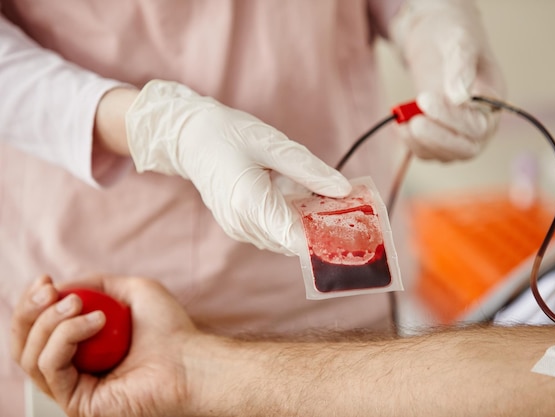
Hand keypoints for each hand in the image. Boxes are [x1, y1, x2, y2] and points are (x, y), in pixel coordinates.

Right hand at [10, 275, 200, 416]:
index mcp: (82, 349)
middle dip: (30, 311)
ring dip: (51, 321)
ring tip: (81, 306)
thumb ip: (96, 284)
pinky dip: (65, 338)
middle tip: (51, 291)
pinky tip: (95, 322)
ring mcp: (74, 389)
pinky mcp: (78, 403)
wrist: (191, 359)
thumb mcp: (132, 291)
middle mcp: (74, 371)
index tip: (45, 280)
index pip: (38, 330)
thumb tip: (62, 287)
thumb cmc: (171, 330)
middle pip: (25, 343)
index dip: (33, 304)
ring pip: (31, 355)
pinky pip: (51, 368)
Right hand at [125, 80, 351, 254]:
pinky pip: (271, 231)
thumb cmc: (229, 134)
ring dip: (306, 226)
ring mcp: (237, 227)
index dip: (324, 240)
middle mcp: (242, 223)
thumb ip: (309, 170)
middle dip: (320, 230)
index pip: (294, 237)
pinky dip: (290, 221)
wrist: (189, 137)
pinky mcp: (237, 224)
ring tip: (329, 204)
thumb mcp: (273, 145)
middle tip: (350, 212)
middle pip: (291, 241)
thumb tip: (343, 190)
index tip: (352, 235)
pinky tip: (303, 202)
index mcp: (250, 202)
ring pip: (282, 239)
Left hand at [391, 0, 505, 160]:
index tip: (425, 100)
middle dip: (437, 139)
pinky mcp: (437, 137)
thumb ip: (461, 65)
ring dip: (420, 142)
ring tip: (402, 119)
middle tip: (413, 123)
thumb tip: (460, 96)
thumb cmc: (451, 34)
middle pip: (465, 149)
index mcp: (493, 101)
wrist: (434, 38)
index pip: (479, 125)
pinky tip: (399, 123)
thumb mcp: (458, 39)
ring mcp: (458, 133)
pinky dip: (410, 143)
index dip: (453, 119)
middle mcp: (480, 123)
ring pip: (443, 155)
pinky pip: (426, 151)